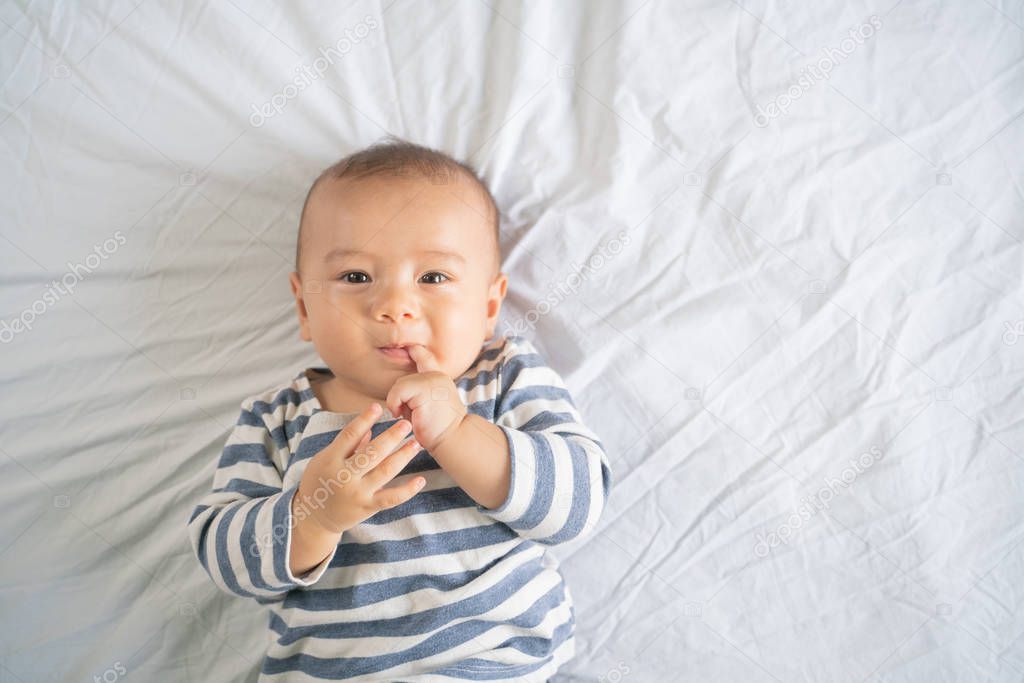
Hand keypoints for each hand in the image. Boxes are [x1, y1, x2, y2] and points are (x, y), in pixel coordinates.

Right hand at [295, 403, 425, 535]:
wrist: (313, 516)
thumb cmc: (319, 481)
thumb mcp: (325, 459)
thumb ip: (348, 445)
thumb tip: (368, 428)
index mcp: (331, 460)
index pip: (349, 435)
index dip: (364, 420)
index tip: (378, 407)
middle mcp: (344, 476)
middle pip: (372, 452)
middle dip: (391, 437)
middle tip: (407, 424)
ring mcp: (357, 493)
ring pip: (385, 471)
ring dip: (403, 456)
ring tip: (416, 443)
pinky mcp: (367, 507)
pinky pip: (391, 498)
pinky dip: (407, 490)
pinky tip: (421, 480)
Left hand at [386, 344, 467, 452]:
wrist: (454, 439)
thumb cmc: (440, 429)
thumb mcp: (432, 405)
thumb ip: (420, 393)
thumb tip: (399, 390)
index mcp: (440, 379)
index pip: (426, 359)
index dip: (416, 351)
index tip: (410, 346)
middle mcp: (438, 376)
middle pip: (404, 379)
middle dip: (402, 399)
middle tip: (413, 415)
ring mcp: (432, 380)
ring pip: (399, 385)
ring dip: (398, 403)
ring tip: (412, 416)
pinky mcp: (424, 389)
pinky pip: (398, 391)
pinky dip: (395, 404)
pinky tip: (404, 415)